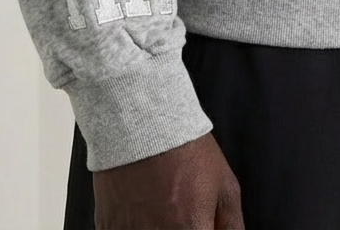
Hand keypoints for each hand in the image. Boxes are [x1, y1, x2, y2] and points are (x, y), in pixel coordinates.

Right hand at [92, 132, 244, 229]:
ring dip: (158, 229)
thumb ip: (232, 226)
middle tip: (182, 219)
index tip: (202, 228)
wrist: (143, 120)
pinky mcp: (107, 227)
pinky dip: (136, 228)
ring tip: (164, 211)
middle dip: (184, 229)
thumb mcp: (224, 186)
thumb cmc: (185, 149)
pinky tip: (145, 214)